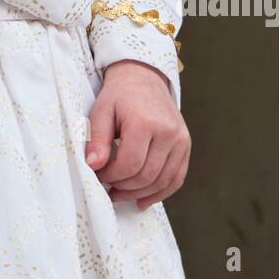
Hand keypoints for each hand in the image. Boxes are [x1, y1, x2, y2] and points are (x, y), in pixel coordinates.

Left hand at [84, 60, 190, 209]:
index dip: (112, 176)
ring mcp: (180, 139)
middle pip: (146, 176)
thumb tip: (93, 166)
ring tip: (121, 194)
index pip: (129, 164)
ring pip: (162, 181)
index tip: (99, 174)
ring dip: (140, 194)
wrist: (144, 78)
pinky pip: (176, 178)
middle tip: (108, 188)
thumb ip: (97, 139)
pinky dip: (160, 193)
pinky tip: (143, 200)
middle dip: (124, 187)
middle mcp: (167, 131)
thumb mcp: (101, 110)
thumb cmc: (119, 95)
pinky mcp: (186, 145)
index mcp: (145, 122)